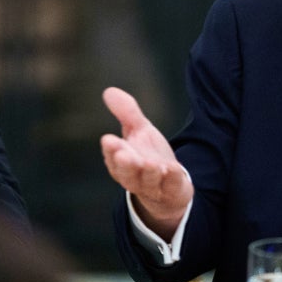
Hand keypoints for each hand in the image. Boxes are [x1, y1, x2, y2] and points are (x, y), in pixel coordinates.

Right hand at [100, 86, 193, 239]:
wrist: (169, 188)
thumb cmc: (148, 157)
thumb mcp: (139, 131)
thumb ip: (127, 113)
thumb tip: (109, 91)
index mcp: (122, 162)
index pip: (113, 156)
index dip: (111, 149)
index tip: (109, 140)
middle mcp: (135, 176)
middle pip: (127, 172)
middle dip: (125, 164)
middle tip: (123, 155)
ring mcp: (154, 185)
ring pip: (148, 181)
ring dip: (148, 173)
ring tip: (150, 164)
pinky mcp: (173, 190)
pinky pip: (171, 186)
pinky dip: (171, 179)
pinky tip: (172, 169)